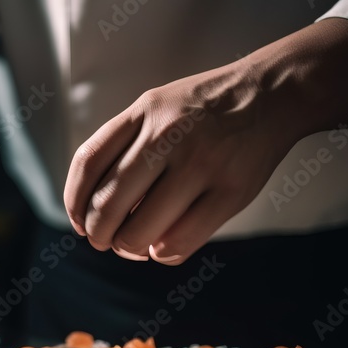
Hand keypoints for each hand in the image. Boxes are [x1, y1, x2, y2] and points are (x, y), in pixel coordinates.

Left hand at [64, 60, 299, 264]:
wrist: (273, 94)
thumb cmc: (202, 111)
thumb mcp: (156, 106)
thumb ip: (124, 145)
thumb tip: (92, 212)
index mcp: (143, 112)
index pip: (87, 164)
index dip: (74, 202)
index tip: (78, 222)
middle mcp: (168, 135)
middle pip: (107, 204)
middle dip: (98, 234)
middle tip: (104, 240)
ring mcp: (201, 164)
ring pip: (140, 230)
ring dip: (127, 247)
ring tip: (132, 245)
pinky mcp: (231, 192)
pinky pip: (180, 241)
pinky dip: (162, 253)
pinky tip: (162, 246)